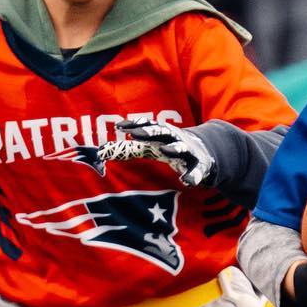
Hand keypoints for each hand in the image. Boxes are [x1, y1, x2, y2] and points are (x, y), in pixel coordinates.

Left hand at [93, 116, 215, 187]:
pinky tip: (186, 181)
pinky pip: (196, 171)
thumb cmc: (169, 148)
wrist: (205, 152)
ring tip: (164, 150)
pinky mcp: (199, 166)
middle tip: (136, 134)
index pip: (147, 125)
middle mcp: (175, 139)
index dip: (134, 125)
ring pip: (181, 148)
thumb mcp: (150, 147)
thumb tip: (100, 152)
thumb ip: (127, 150)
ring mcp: (188, 152)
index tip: (119, 126)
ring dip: (173, 148)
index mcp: (162, 132)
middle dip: (150, 132)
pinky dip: (192, 175)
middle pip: (162, 132)